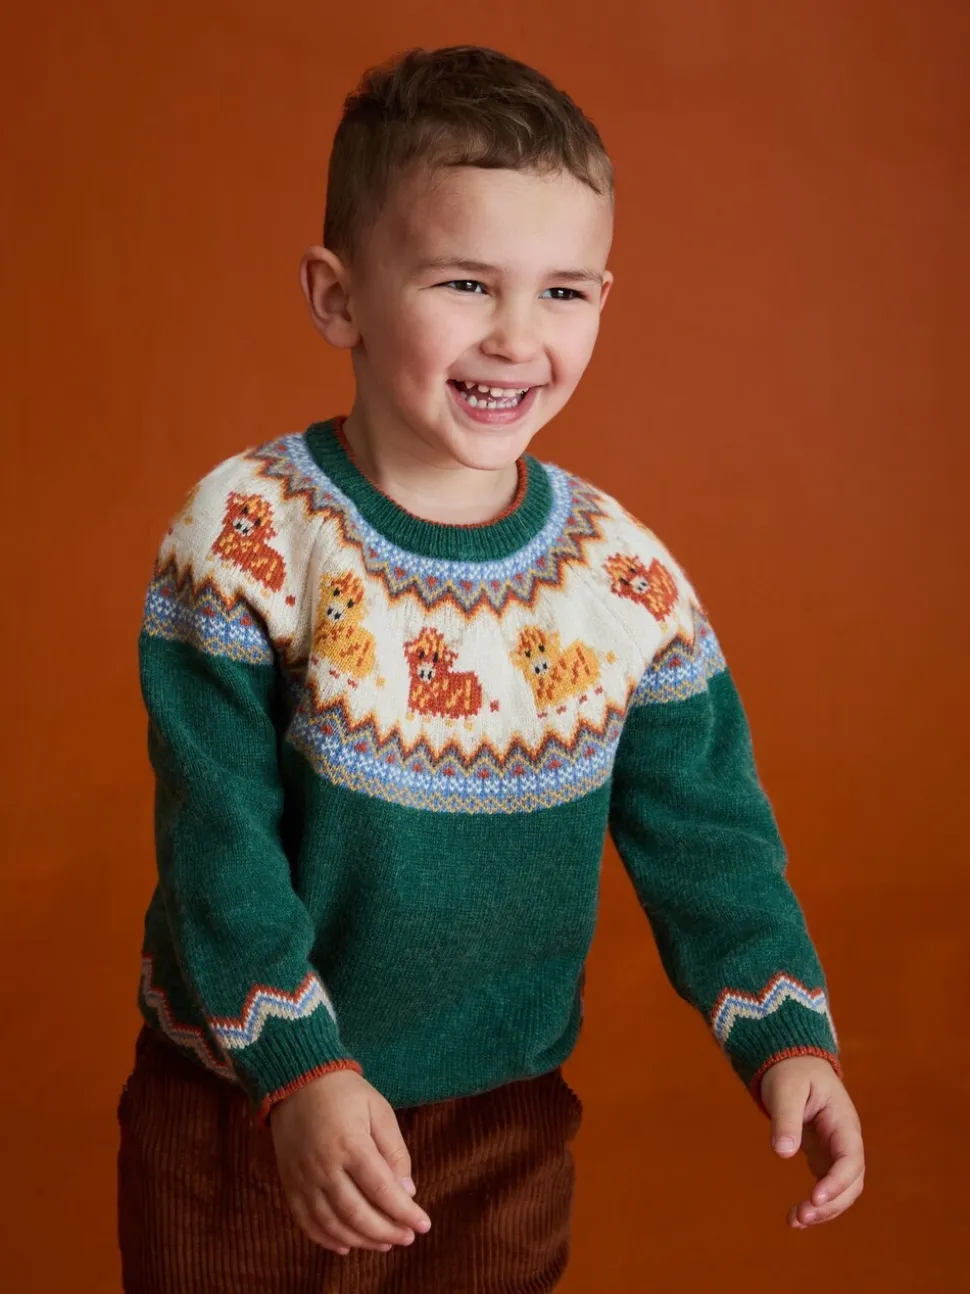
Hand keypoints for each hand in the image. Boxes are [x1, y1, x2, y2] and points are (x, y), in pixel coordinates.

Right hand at [270, 1069, 431, 1254]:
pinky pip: (307, 1223)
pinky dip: (327, 1240)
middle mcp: (324, 1166)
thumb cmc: (345, 1093)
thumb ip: (395, 1151)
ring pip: (333, 1225)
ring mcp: (303, 1178)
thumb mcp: (379, 1111)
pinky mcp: (290, 1184)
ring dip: (361, 1240)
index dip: (404, 1212)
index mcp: (350, 1144)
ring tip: (384, 1244)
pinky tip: (347, 1246)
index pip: (381, 1190)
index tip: (424, 1225)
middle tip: (407, 1238)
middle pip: (357, 1214)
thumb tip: (407, 1193)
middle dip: (386, 1231)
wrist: (296, 1080)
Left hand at [760, 1055, 864, 1227]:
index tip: (815, 1197)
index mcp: (843, 1122)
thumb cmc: (791, 1072)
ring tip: (795, 1221)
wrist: (793, 1062)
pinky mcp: (823, 1157)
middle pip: (851, 1182)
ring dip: (824, 1210)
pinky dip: (815, 1204)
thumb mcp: (786, 1089)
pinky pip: (826, 1187)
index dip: (837, 1182)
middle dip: (831, 1204)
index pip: (851, 1159)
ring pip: (841, 1190)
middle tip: (801, 1215)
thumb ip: (786, 1118)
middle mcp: (845, 1140)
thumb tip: (782, 1153)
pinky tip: (795, 1217)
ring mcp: (836, 1151)